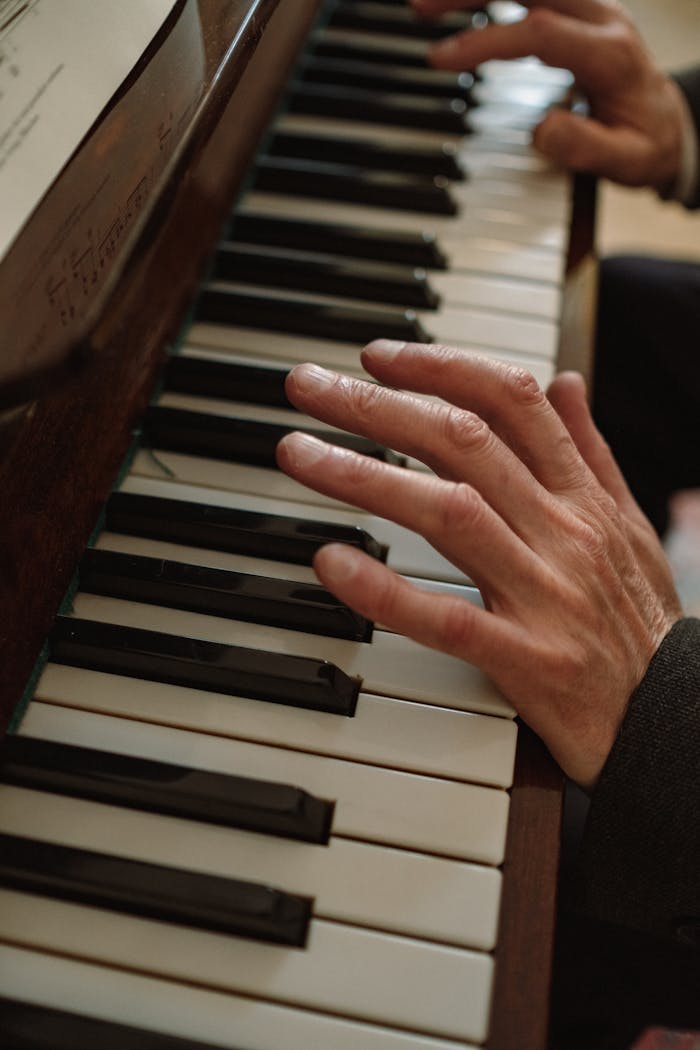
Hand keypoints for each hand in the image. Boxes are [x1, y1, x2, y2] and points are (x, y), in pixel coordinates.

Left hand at [276, 342, 681, 789]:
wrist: (680, 723)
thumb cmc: (641, 623)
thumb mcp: (629, 526)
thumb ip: (589, 452)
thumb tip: (565, 379)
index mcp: (584, 497)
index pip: (512, 401)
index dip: (441, 366)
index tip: (378, 356)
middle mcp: (564, 532)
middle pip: (464, 442)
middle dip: (379, 405)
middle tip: (307, 385)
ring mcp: (546, 594)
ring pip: (449, 512)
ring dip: (365, 476)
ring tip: (297, 453)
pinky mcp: (529, 661)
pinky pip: (450, 619)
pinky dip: (387, 591)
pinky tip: (331, 562)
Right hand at [411, 0, 685, 190]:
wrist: (666, 122)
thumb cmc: (643, 143)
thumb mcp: (627, 162)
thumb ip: (586, 149)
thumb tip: (542, 130)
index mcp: (610, 54)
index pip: (540, 32)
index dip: (487, 41)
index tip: (442, 59)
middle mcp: (601, 18)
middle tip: (420, 9)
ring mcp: (589, 8)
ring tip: (425, 6)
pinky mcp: (575, 9)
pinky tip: (456, 4)